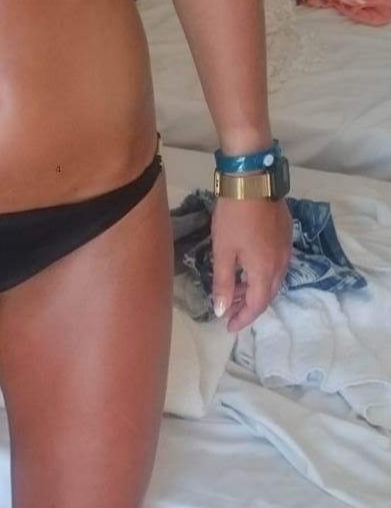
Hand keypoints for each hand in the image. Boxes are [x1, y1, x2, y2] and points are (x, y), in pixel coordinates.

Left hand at [211, 196, 291, 333]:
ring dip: (256, 289)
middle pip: (268, 294)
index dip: (243, 318)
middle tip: (230, 310)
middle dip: (249, 306)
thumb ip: (224, 283)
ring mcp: (286, 249)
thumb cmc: (234, 217)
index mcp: (265, 271)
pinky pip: (277, 264)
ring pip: (274, 279)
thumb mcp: (223, 251)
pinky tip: (248, 269)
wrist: (253, 181)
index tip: (229, 326)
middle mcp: (281, 263)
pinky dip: (263, 274)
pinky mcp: (285, 235)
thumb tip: (222, 311)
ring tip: (236, 290)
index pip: (257, 305)